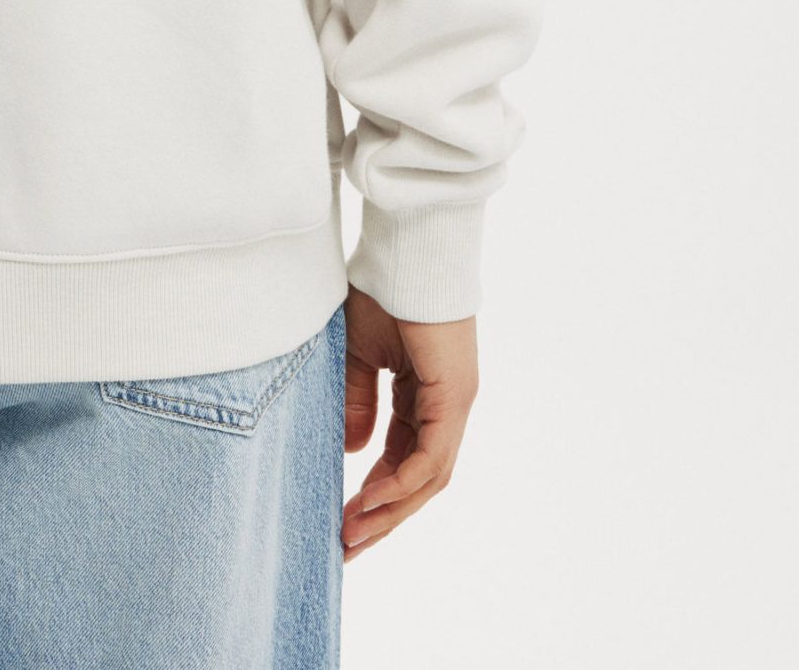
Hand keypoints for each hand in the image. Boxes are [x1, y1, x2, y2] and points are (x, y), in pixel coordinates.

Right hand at [341, 287, 477, 556]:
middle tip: (347, 546)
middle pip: (418, 479)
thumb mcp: (357, 354)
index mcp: (425, 395)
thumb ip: (357, 401)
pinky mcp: (455, 398)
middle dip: (382, 515)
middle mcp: (445, 406)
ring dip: (390, 509)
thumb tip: (355, 452)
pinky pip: (431, 457)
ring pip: (427, 478)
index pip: (403, 457)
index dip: (375, 490)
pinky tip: (372, 499)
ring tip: (353, 533)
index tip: (343, 517)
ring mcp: (454, 404)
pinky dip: (402, 483)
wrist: (405, 252)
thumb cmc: (381, 290)